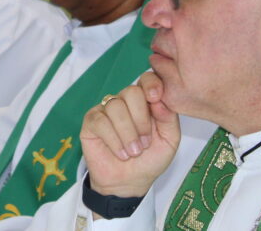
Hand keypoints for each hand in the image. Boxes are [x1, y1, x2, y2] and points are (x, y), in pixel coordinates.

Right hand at [80, 71, 180, 199]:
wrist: (129, 182)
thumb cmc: (150, 160)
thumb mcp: (169, 141)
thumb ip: (169, 119)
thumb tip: (160, 100)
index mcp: (145, 101)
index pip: (147, 78)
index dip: (151, 83)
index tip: (155, 98)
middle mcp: (125, 101)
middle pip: (131, 91)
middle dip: (141, 119)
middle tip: (145, 143)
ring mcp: (106, 109)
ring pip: (116, 107)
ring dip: (128, 134)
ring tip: (133, 152)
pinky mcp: (91, 120)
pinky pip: (101, 121)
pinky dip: (114, 140)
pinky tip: (121, 153)